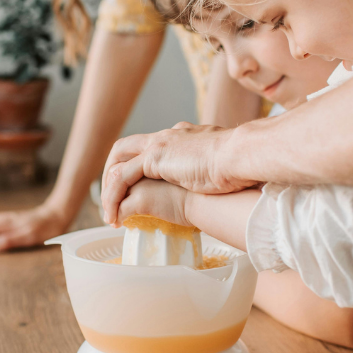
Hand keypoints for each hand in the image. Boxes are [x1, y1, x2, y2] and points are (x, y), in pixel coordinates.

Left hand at [101, 122, 257, 224]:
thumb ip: (219, 170)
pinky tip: (115, 216)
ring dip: (109, 188)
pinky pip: (122, 178)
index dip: (139, 165)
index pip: (152, 145)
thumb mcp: (226, 166)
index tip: (137, 185)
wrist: (242, 156)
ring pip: (119, 163)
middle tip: (111, 197)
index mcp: (184, 136)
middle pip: (126, 147)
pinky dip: (113, 197)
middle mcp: (168, 136)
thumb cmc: (243, 165)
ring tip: (109, 212)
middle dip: (113, 171)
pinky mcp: (155, 158)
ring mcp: (159, 145)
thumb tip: (229, 184)